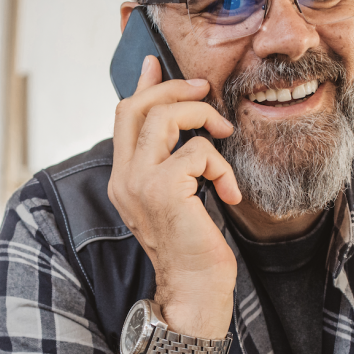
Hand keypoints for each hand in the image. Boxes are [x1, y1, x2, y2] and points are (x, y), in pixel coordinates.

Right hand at [108, 55, 239, 336]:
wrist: (194, 291)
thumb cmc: (194, 249)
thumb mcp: (180, 198)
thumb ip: (175, 162)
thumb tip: (186, 127)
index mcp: (125, 178)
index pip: (124, 116)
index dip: (142, 85)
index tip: (156, 63)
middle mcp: (124, 178)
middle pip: (137, 106)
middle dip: (176, 89)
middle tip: (206, 91)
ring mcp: (139, 183)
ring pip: (164, 117)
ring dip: (203, 118)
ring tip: (224, 136)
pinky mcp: (163, 190)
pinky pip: (197, 151)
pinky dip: (221, 165)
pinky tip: (230, 192)